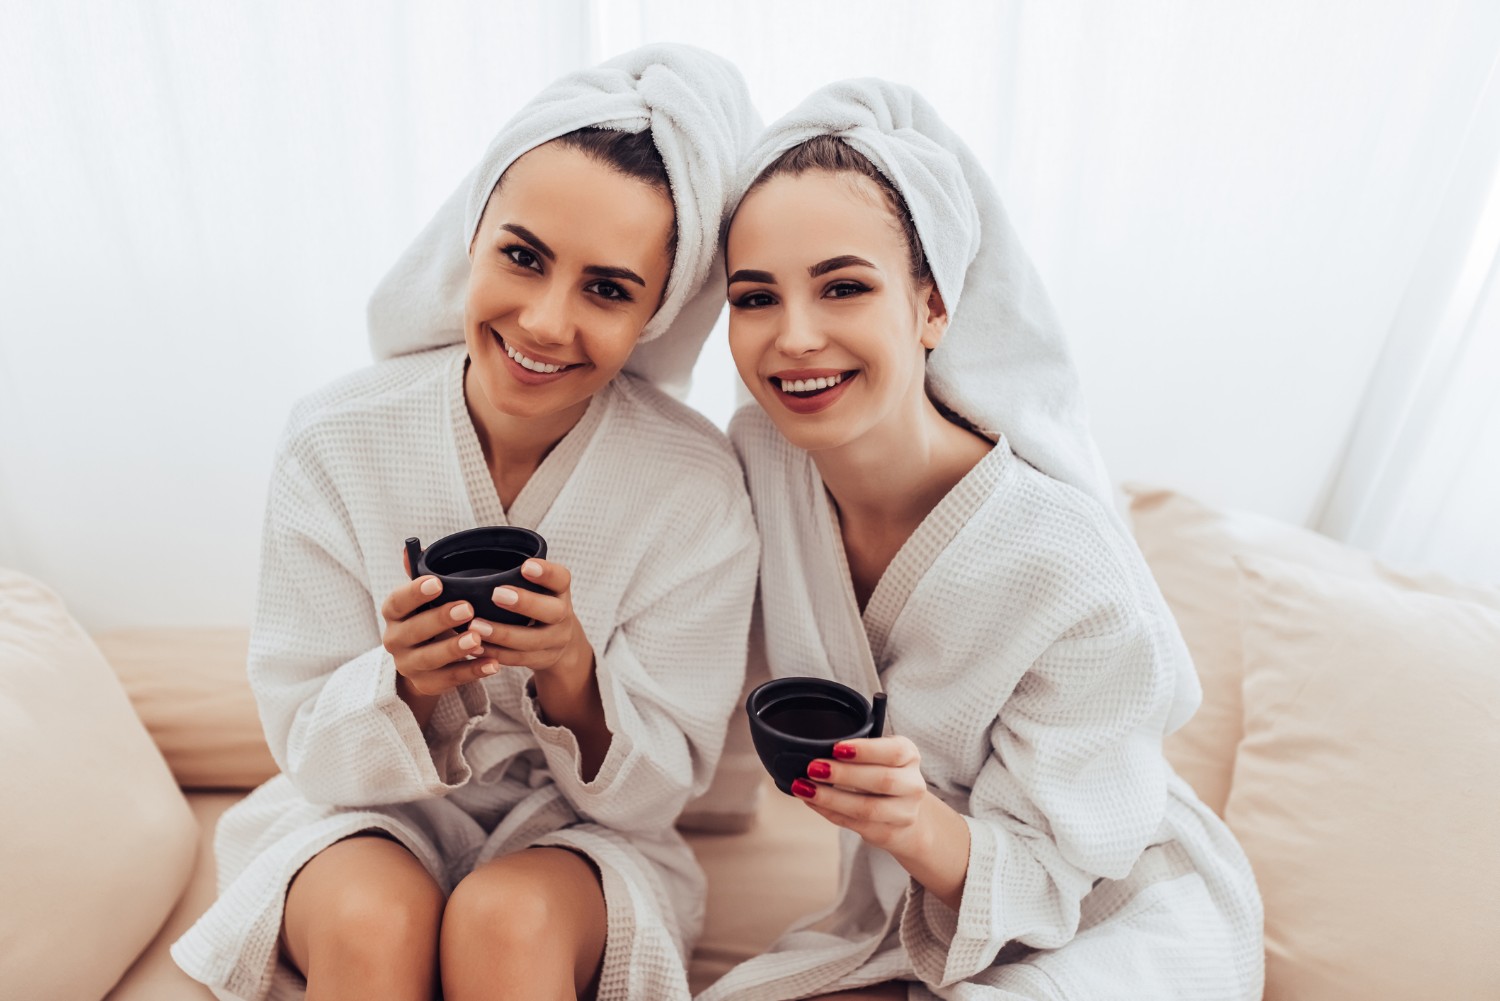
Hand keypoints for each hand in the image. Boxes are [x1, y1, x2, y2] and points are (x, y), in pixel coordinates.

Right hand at [381, 553, 498, 700]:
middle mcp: (395, 640)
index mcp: (393, 613)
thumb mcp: (423, 597)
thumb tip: (410, 547)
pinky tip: (494, 663)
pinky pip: (450, 680)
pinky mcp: (426, 684)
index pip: (397, 601)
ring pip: (430, 659)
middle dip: (440, 619)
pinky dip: (472, 672)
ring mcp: (408, 665)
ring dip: (454, 648)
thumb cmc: (427, 616)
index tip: (437, 583)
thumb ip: (420, 573)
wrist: (421, 662)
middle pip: (413, 631)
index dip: (414, 593)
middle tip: (467, 608)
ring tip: (478, 638)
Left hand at [472, 558, 594, 684]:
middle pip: (552, 611)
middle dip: (525, 603)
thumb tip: (472, 553)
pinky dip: (495, 653)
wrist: (561, 640)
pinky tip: (475, 647)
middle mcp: (563, 615)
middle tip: (497, 594)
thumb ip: (516, 575)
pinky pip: (518, 659)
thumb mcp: (539, 586)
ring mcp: (555, 641)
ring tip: (476, 627)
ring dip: (502, 634)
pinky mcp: (542, 660)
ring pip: (531, 641)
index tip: (526, 566)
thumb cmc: (538, 602)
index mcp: (560, 591)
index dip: (546, 573)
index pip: (561, 578)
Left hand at [792, 735, 929, 853]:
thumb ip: (858, 751)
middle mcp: (912, 785)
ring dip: (831, 798)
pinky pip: (855, 824)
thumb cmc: (885, 775)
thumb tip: (814, 749)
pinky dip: (830, 812)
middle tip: (813, 768)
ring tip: (804, 787)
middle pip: (882, 780)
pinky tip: (812, 802)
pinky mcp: (889, 834)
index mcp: (910, 756)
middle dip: (844, 774)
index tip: (836, 748)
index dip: (866, 750)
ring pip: (867, 808)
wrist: (908, 815)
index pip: (894, 752)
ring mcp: (904, 813)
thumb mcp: (881, 756)